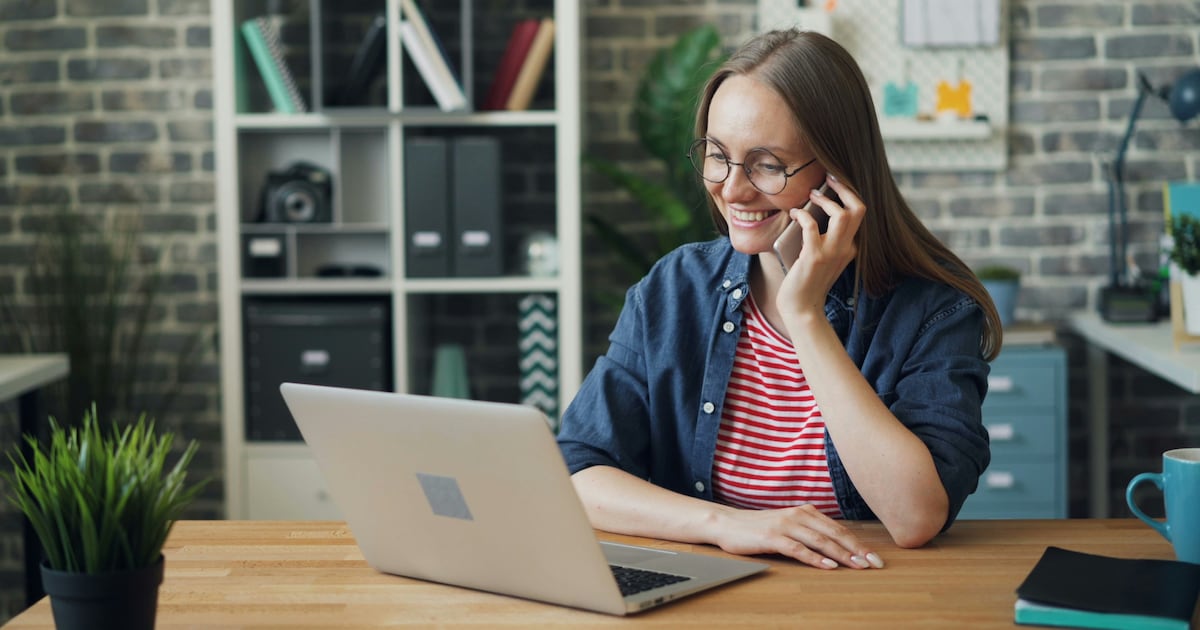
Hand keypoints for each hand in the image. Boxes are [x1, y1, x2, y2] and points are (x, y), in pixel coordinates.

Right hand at [710, 503, 884, 569]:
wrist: (728, 523)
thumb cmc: (759, 527)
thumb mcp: (789, 524)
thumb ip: (810, 531)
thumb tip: (836, 546)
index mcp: (805, 511)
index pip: (839, 529)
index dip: (859, 543)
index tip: (875, 557)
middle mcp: (798, 515)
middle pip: (835, 534)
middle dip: (857, 550)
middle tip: (875, 564)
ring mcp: (785, 525)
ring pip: (820, 541)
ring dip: (841, 554)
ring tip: (857, 566)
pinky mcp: (773, 537)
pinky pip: (798, 549)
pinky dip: (815, 558)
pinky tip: (828, 566)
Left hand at [776, 174, 864, 317]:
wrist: (802, 309)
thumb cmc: (806, 282)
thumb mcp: (821, 257)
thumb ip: (822, 238)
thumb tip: (811, 209)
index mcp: (850, 247)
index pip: (859, 213)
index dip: (848, 194)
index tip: (834, 182)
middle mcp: (846, 248)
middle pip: (858, 209)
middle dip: (844, 188)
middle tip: (828, 178)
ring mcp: (832, 252)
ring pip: (843, 214)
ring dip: (826, 199)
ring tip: (812, 193)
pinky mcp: (814, 256)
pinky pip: (812, 225)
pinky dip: (803, 214)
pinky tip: (794, 213)